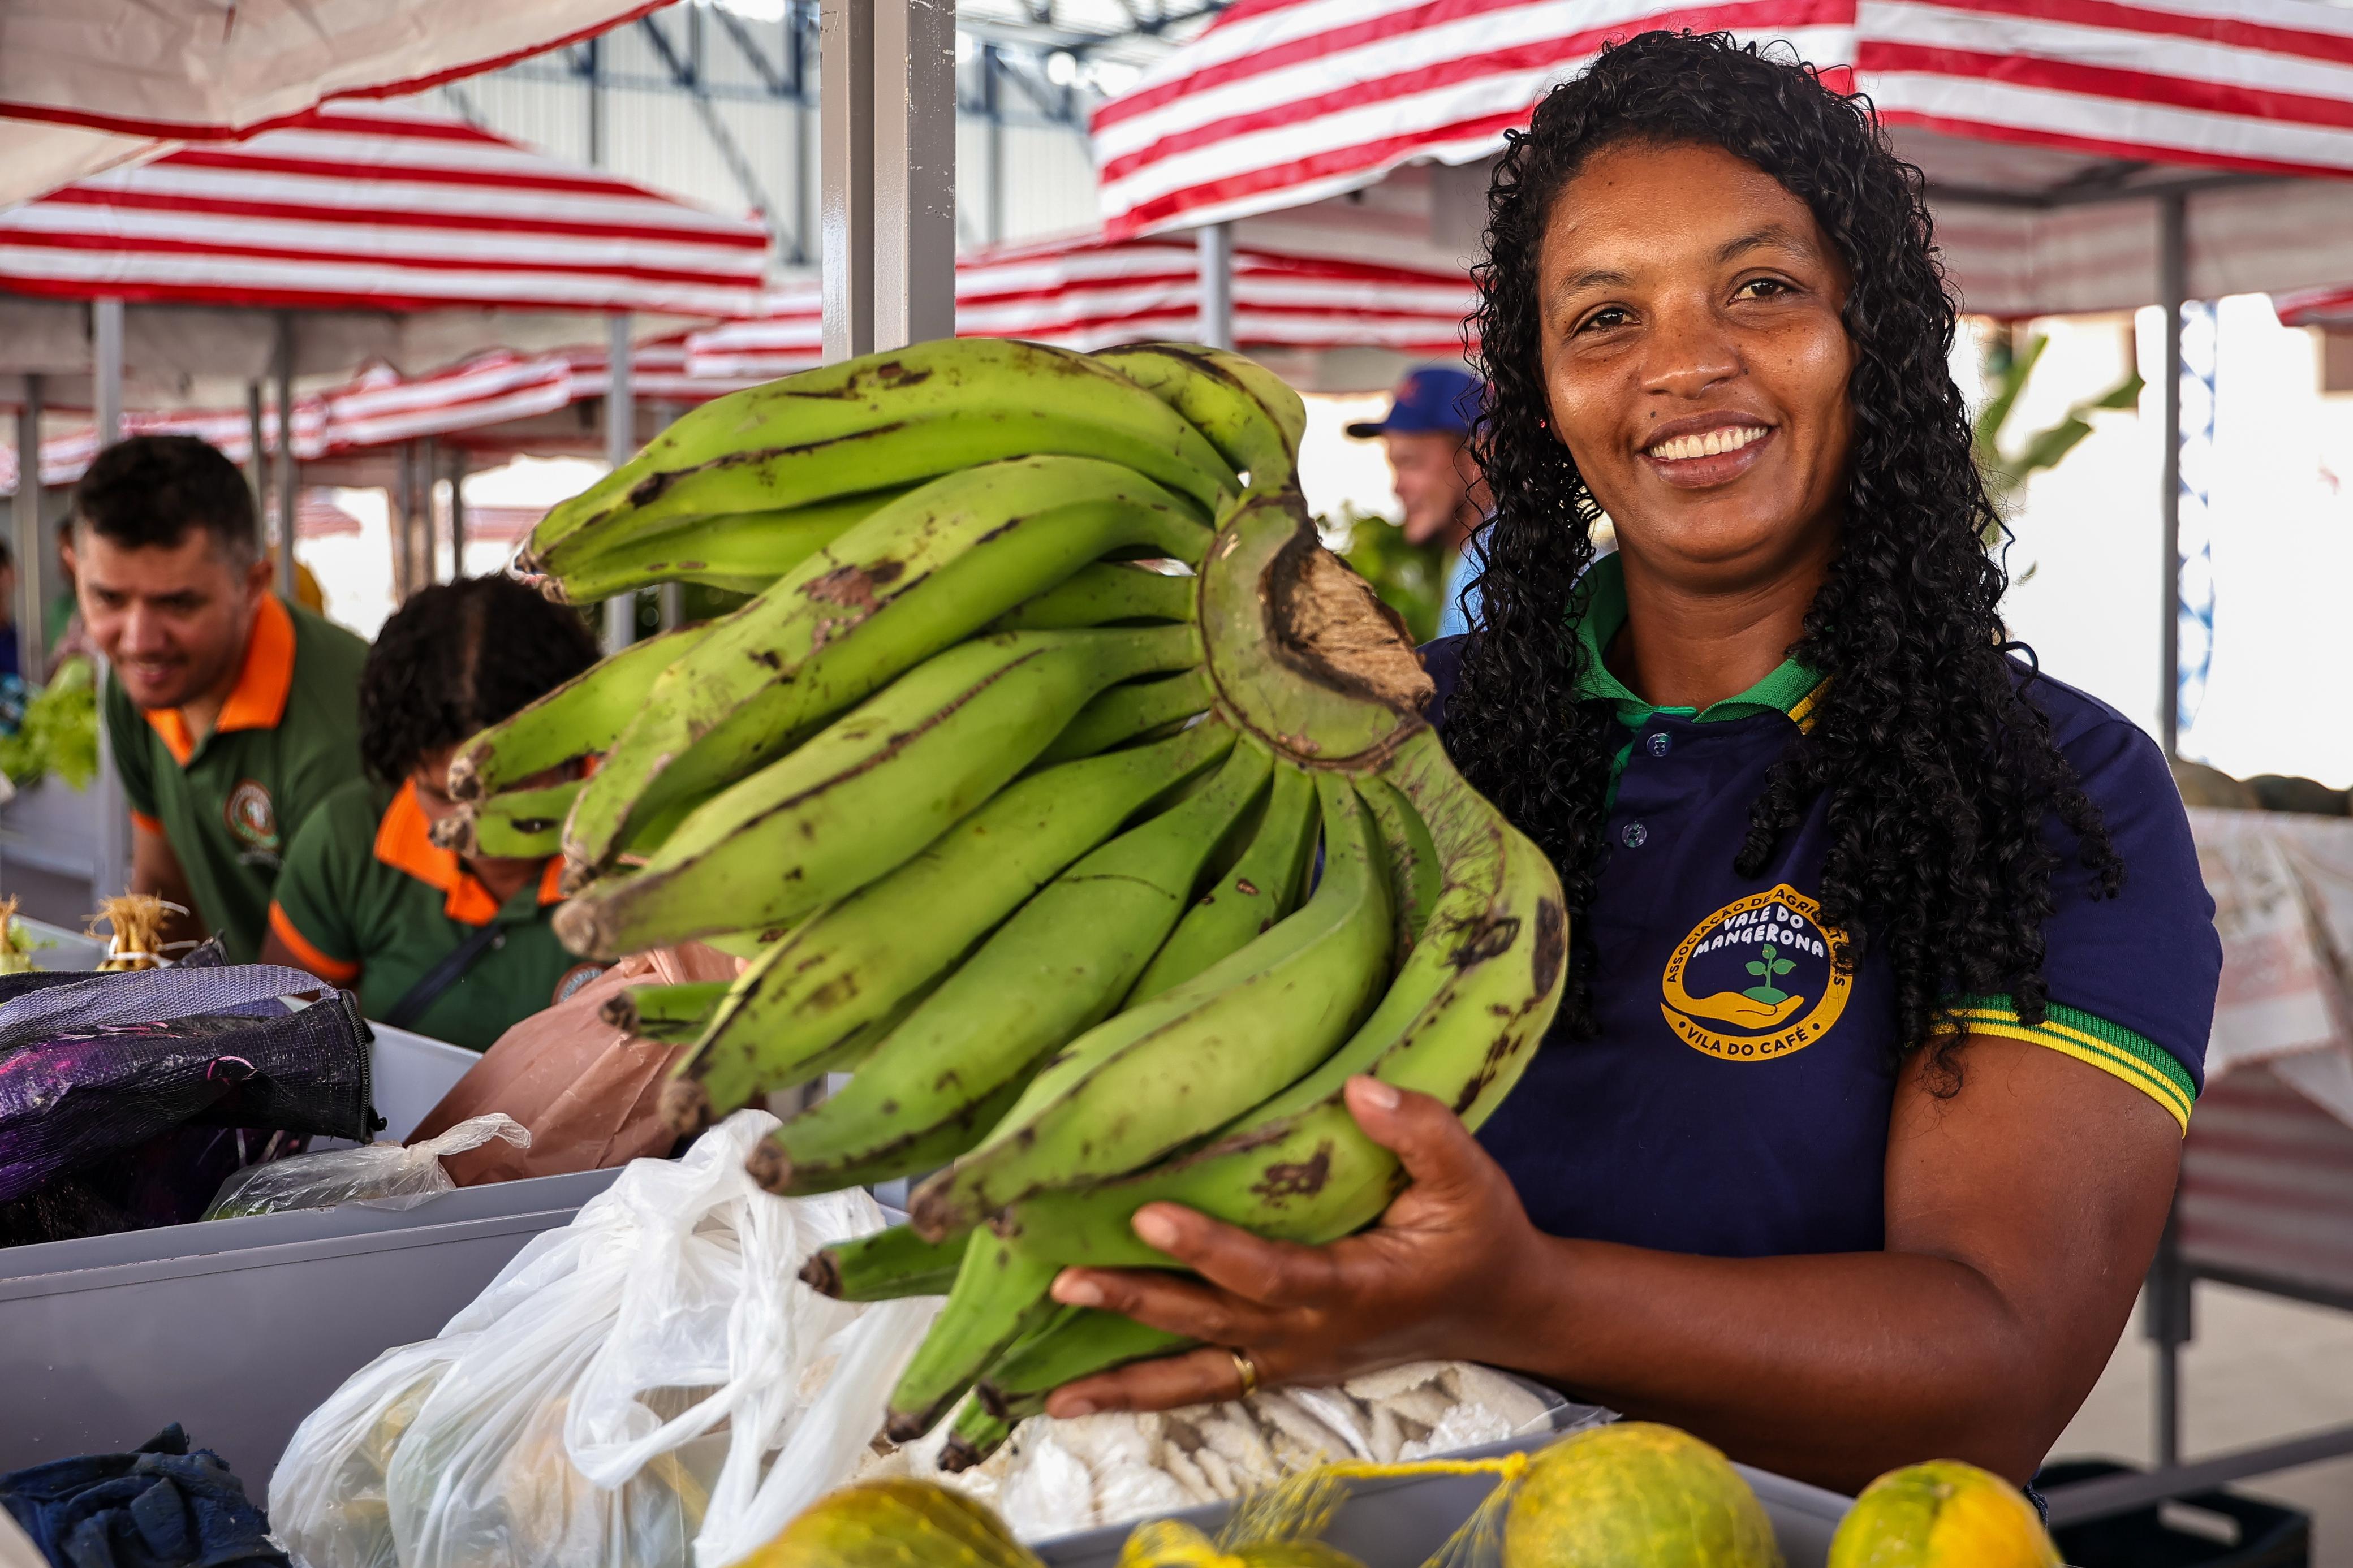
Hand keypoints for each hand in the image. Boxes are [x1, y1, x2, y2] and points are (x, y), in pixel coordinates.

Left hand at [1043, 1076, 1549, 1416]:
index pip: (1268, 1271)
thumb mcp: (1470, 1178)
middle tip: (1065, 1281)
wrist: (1501, 1309)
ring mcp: (1292, 1358)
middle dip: (1136, 1304)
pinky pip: (1208, 1385)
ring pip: (1199, 1376)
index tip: (1149, 1215)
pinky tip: (1086, 1398)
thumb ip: (1422, 1131)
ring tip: (1053, 1394)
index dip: (1208, 1247)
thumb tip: (1362, 1087)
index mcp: (1353, 1287)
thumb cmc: (1479, 1236)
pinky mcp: (1281, 1365)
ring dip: (1126, 1381)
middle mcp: (1311, 1333)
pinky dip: (1148, 1394)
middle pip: (1210, 1324)